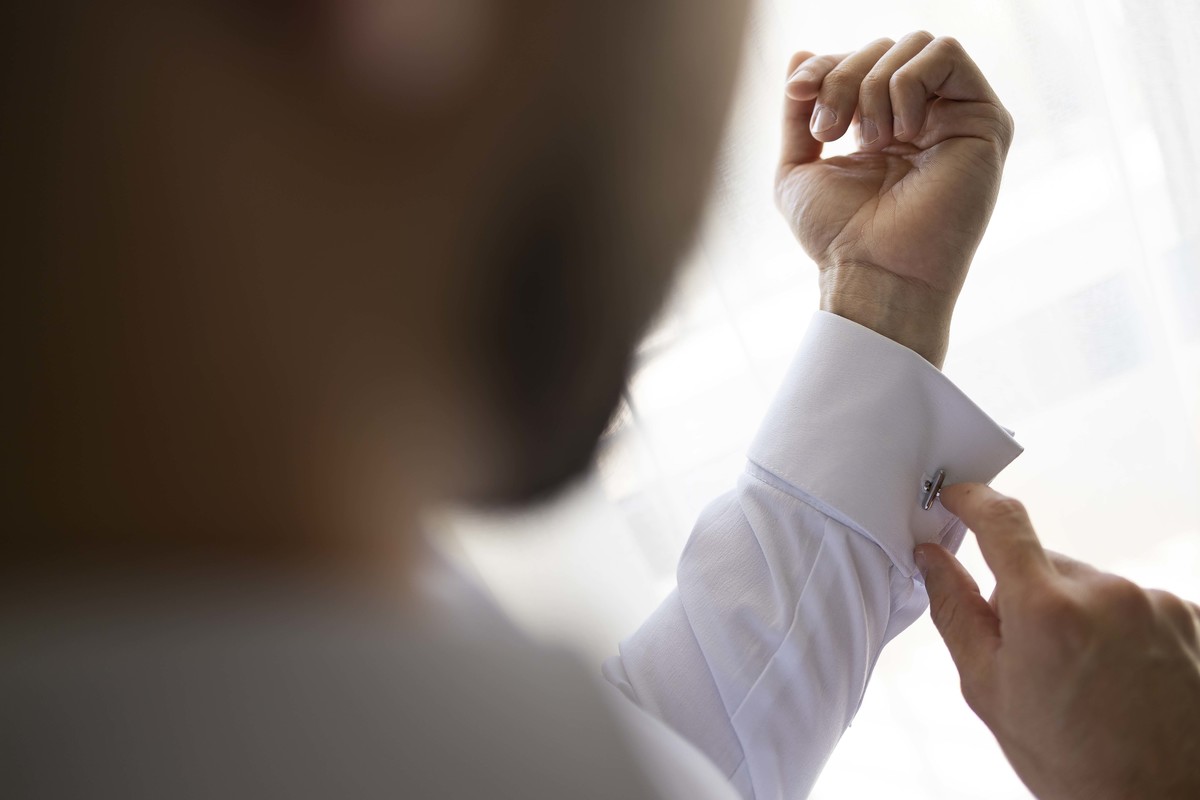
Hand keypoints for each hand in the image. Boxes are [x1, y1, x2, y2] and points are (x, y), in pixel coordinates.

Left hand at [777, 33, 1013, 365]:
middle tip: (830, 130)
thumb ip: (799, 110)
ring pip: (916, 44)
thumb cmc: (839, 236)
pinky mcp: (986, 120)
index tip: (799, 95)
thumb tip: (800, 54)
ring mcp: (957, 117)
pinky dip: (908, 82)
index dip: (825, 67)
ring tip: (868, 140)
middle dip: (844, 77)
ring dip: (874, 83)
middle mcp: (925, 117)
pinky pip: (946, 54)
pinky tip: (900, 134)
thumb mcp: (798, 166)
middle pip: (884, 48)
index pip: (858, 62)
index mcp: (885, 125)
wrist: (874, 273)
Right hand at [916, 484, 1199, 799]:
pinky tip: (1122, 678)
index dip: (972, 500)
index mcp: (1046, 610)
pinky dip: (1121, 630)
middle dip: (1029, 596)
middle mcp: (1106, 594)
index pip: (1001, 521)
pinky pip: (1135, 604)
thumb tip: (932, 558)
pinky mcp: (1190, 616)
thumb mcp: (990, 691)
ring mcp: (1155, 603)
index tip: (956, 496)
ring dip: (1079, 616)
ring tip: (1086, 679)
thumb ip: (956, 612)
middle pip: (1046, 566)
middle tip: (1031, 656)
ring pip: (1091, 587)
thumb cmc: (1073, 762)